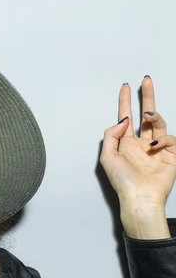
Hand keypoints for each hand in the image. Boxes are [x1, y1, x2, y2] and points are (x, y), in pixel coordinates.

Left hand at [100, 76, 175, 237]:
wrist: (139, 197)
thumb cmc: (122, 181)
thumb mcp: (108, 156)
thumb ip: (112, 134)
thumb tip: (123, 118)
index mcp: (126, 143)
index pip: (126, 117)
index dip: (126, 102)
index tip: (126, 86)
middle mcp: (142, 143)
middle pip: (146, 115)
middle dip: (146, 97)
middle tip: (146, 80)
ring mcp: (158, 149)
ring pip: (159, 124)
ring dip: (154, 116)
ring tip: (148, 116)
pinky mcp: (172, 155)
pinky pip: (170, 139)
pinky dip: (163, 139)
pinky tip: (155, 146)